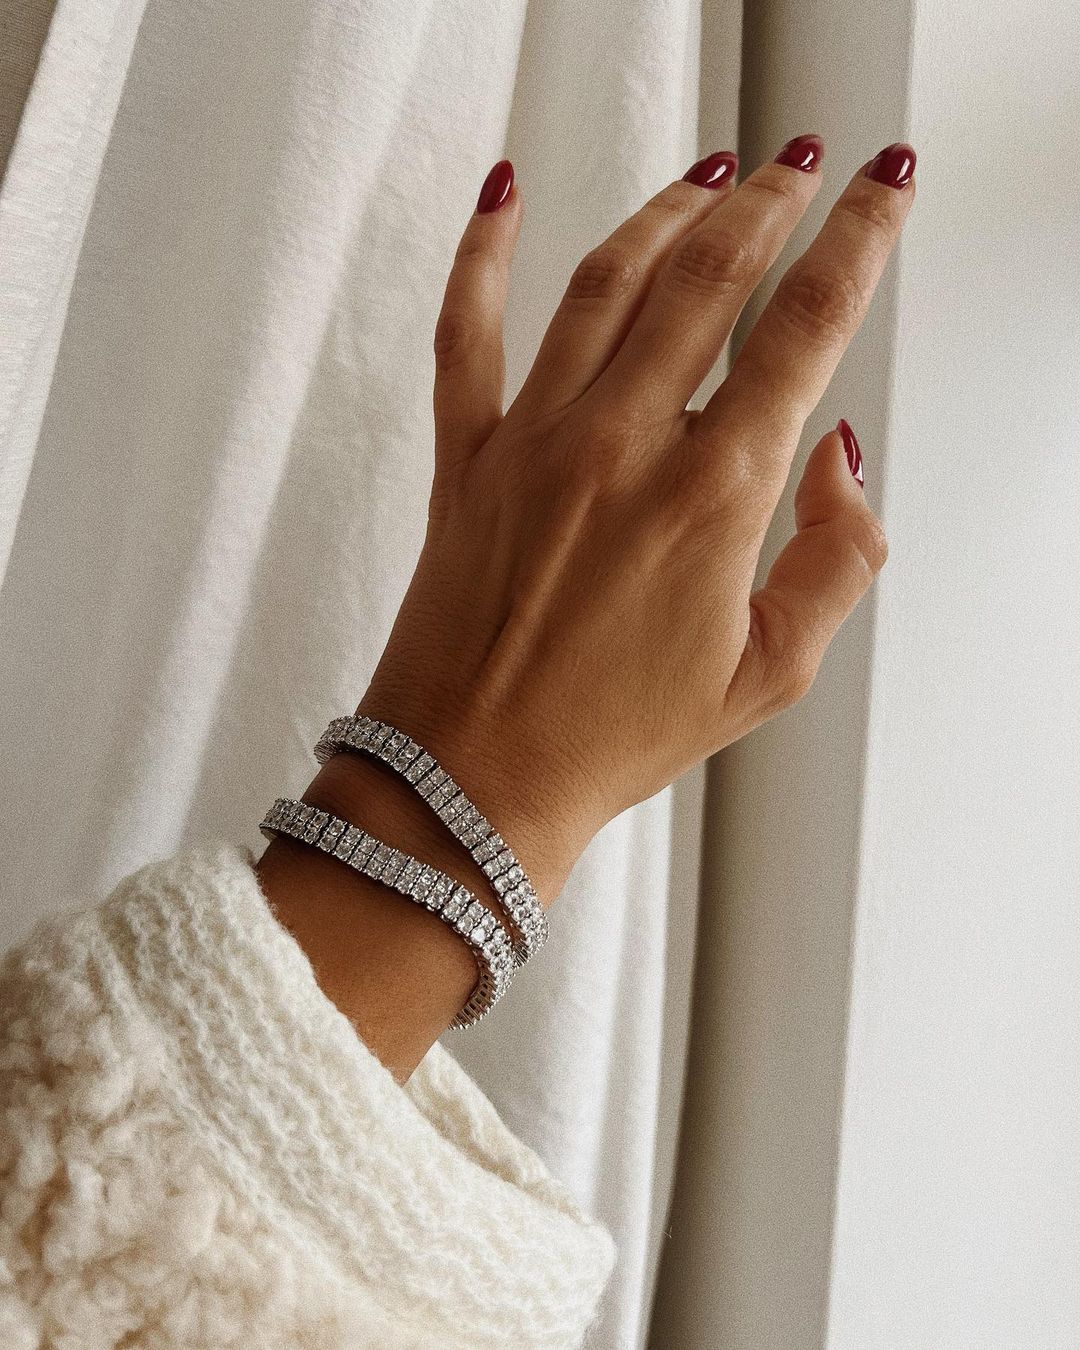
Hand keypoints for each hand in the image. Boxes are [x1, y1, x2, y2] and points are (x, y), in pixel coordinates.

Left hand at [348, 139, 914, 902]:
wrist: (473, 781)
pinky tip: (504, 191)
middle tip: (803, 166)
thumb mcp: (770, 674)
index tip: (882, 188)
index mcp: (712, 498)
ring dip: (667, 212)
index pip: (806, 332)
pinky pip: (465, 331)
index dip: (858, 242)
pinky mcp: (465, 459)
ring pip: (607, 281)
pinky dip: (482, 252)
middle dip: (771, 202)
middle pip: (710, 275)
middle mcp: (622, 447)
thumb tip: (839, 456)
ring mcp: (535, 444)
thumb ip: (834, 559)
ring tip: (711, 173)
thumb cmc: (616, 737)